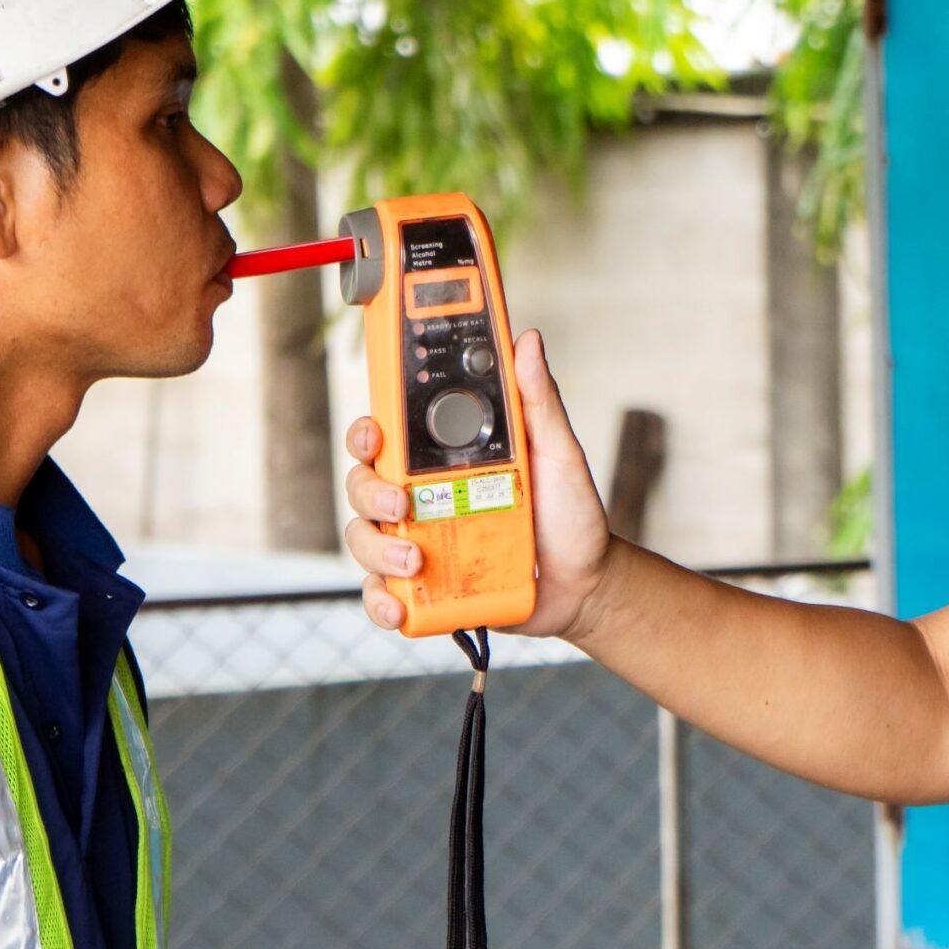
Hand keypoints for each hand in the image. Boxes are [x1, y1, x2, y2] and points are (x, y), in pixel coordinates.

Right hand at [344, 327, 614, 638]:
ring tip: (416, 562)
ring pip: (363, 539)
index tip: (375, 432)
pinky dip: (380, 601)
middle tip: (402, 504)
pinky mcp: (425, 589)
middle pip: (362, 483)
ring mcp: (418, 542)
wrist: (586, 583)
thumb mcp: (558, 453)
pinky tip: (399, 606)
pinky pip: (381, 594)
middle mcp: (422, 497)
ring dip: (377, 551)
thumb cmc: (569, 513)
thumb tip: (527, 342)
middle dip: (369, 492)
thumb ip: (538, 401)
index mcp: (444, 458)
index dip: (367, 430)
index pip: (388, 435)